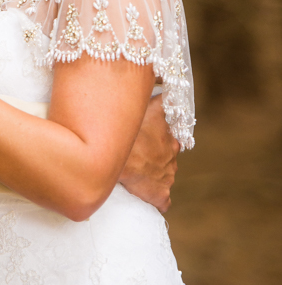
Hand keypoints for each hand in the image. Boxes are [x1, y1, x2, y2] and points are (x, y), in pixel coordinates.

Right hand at [119, 95, 179, 211]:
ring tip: (136, 173)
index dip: (157, 136)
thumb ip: (156, 97)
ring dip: (154, 174)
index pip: (170, 135)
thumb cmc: (125, 129)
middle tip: (137, 154)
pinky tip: (147, 195)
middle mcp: (172, 154)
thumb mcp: (143, 105)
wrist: (112, 158)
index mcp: (169, 134)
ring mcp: (168, 175)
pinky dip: (157, 198)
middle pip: (167, 155)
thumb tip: (166, 84)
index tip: (146, 138)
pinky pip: (163, 200)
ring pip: (165, 174)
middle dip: (156, 155)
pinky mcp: (161, 195)